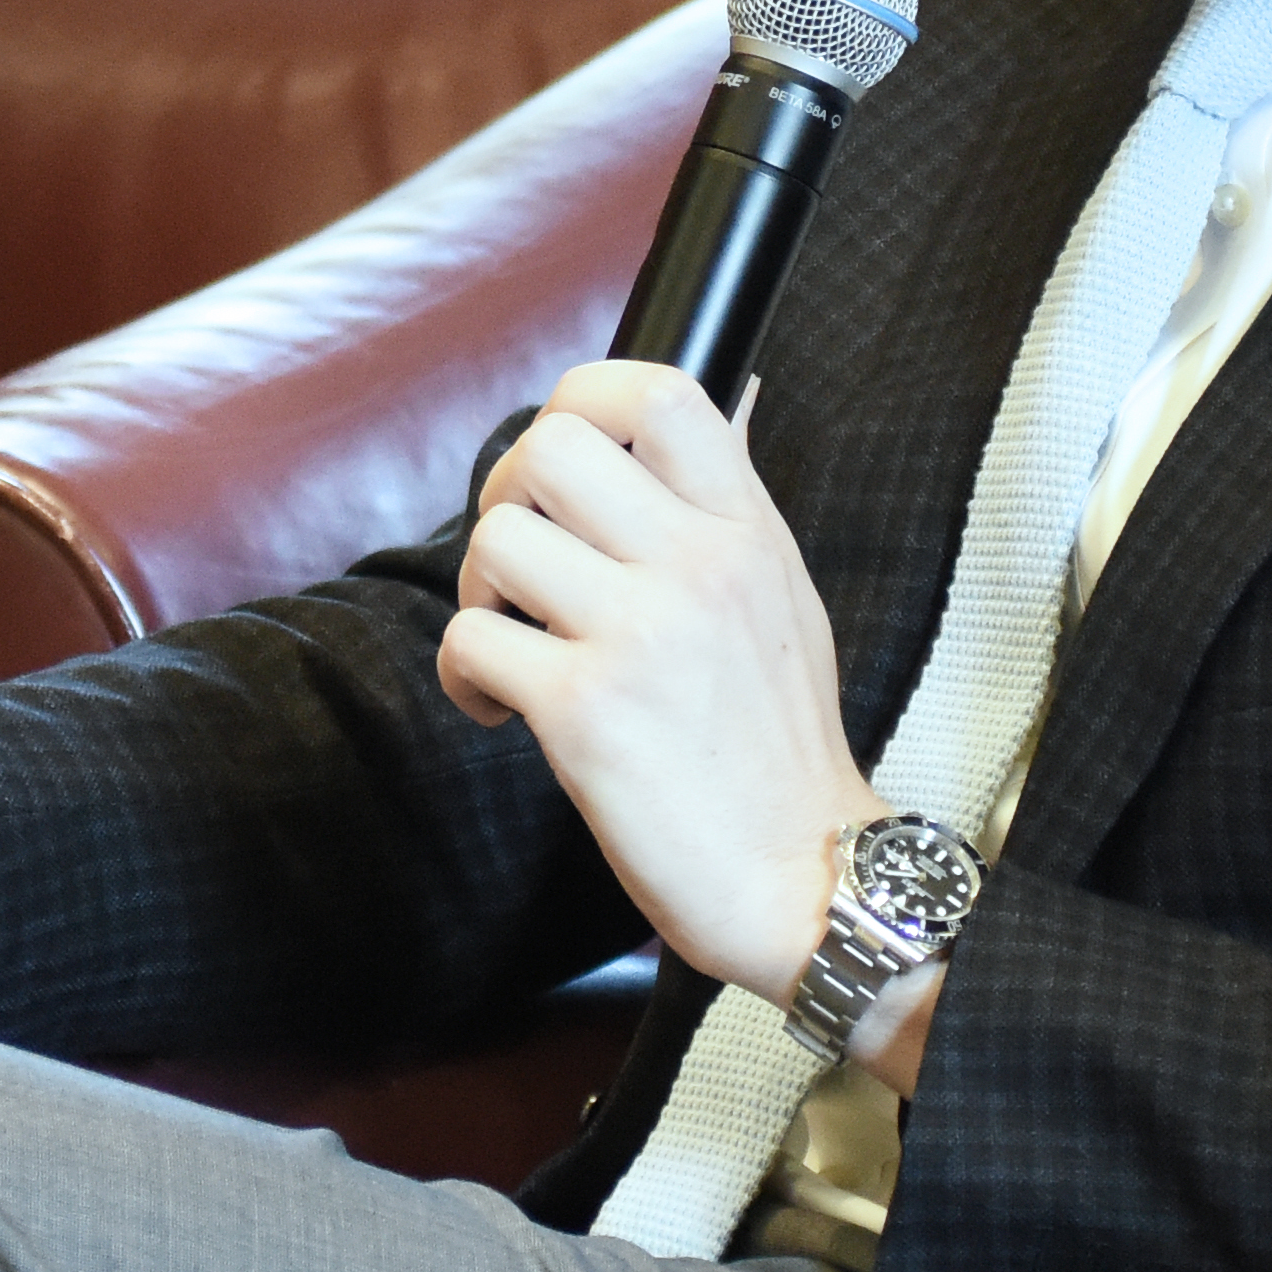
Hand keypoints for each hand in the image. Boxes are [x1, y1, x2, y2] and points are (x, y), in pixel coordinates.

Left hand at [441, 361, 876, 1011]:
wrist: (806, 881)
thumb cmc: (779, 751)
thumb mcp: (778, 599)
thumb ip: (718, 514)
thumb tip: (665, 428)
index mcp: (747, 531)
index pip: (660, 390)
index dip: (581, 399)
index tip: (560, 464)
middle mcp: (699, 565)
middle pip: (552, 447)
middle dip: (506, 494)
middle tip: (519, 563)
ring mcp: (642, 635)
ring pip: (496, 539)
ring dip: (478, 593)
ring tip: (511, 642)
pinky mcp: (587, 711)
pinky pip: (471, 643)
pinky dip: (464, 676)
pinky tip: (500, 707)